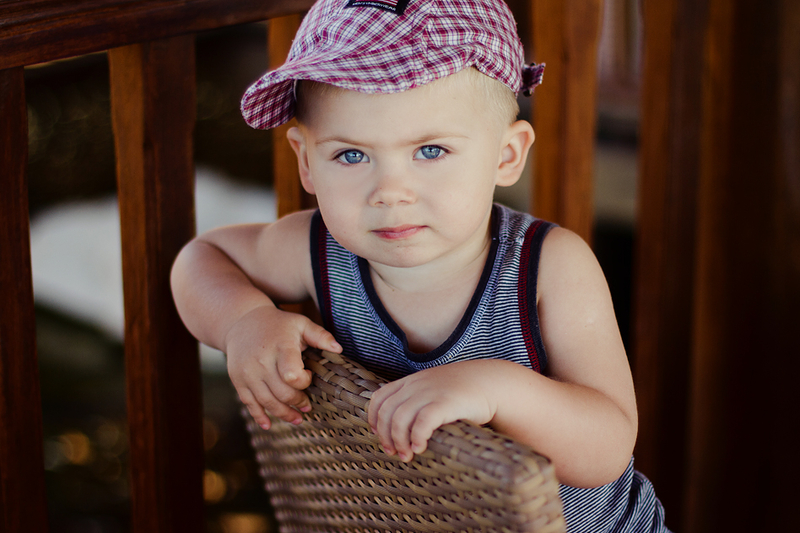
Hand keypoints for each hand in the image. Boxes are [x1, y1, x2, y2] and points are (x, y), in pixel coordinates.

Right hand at [225, 305, 340, 429]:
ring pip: (266, 402)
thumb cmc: (278, 324)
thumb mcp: (301, 323)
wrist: (242, 321)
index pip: (292, 375)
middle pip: (281, 393)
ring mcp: (248, 372)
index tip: (308, 376)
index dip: (304, 381)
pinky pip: (248, 403)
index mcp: (280, 347)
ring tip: (297, 419)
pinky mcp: (237, 380)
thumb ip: (320, 336)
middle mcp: (261, 361)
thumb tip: (339, 349)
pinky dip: (259, 416)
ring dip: (283, 414)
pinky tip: (268, 424)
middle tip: (307, 406)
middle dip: (298, 402)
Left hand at [367, 360, 496, 461]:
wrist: (490, 382)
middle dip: (385, 436)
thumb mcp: (433, 389)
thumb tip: (399, 426)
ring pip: (400, 418)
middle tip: (394, 452)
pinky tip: (421, 448)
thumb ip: (416, 400)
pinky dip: (416, 437)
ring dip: (399, 441)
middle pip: (386, 412)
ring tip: (407, 455)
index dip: (374, 419)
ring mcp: (430, 392)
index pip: (379, 398)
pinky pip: (422, 421)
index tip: (378, 435)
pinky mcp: (445, 402)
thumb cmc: (461, 392)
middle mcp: (416, 385)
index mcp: (410, 381)